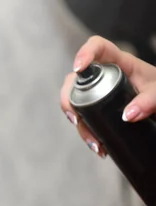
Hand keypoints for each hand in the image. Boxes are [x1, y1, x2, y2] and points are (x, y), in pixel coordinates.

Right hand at [60, 36, 155, 157]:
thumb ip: (149, 101)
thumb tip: (127, 115)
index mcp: (121, 63)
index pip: (98, 47)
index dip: (84, 53)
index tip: (79, 68)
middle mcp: (105, 76)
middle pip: (75, 80)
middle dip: (68, 100)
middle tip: (76, 119)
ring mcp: (99, 93)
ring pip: (76, 104)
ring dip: (80, 125)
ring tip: (95, 143)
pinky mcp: (100, 109)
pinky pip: (85, 118)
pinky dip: (88, 133)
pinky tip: (98, 146)